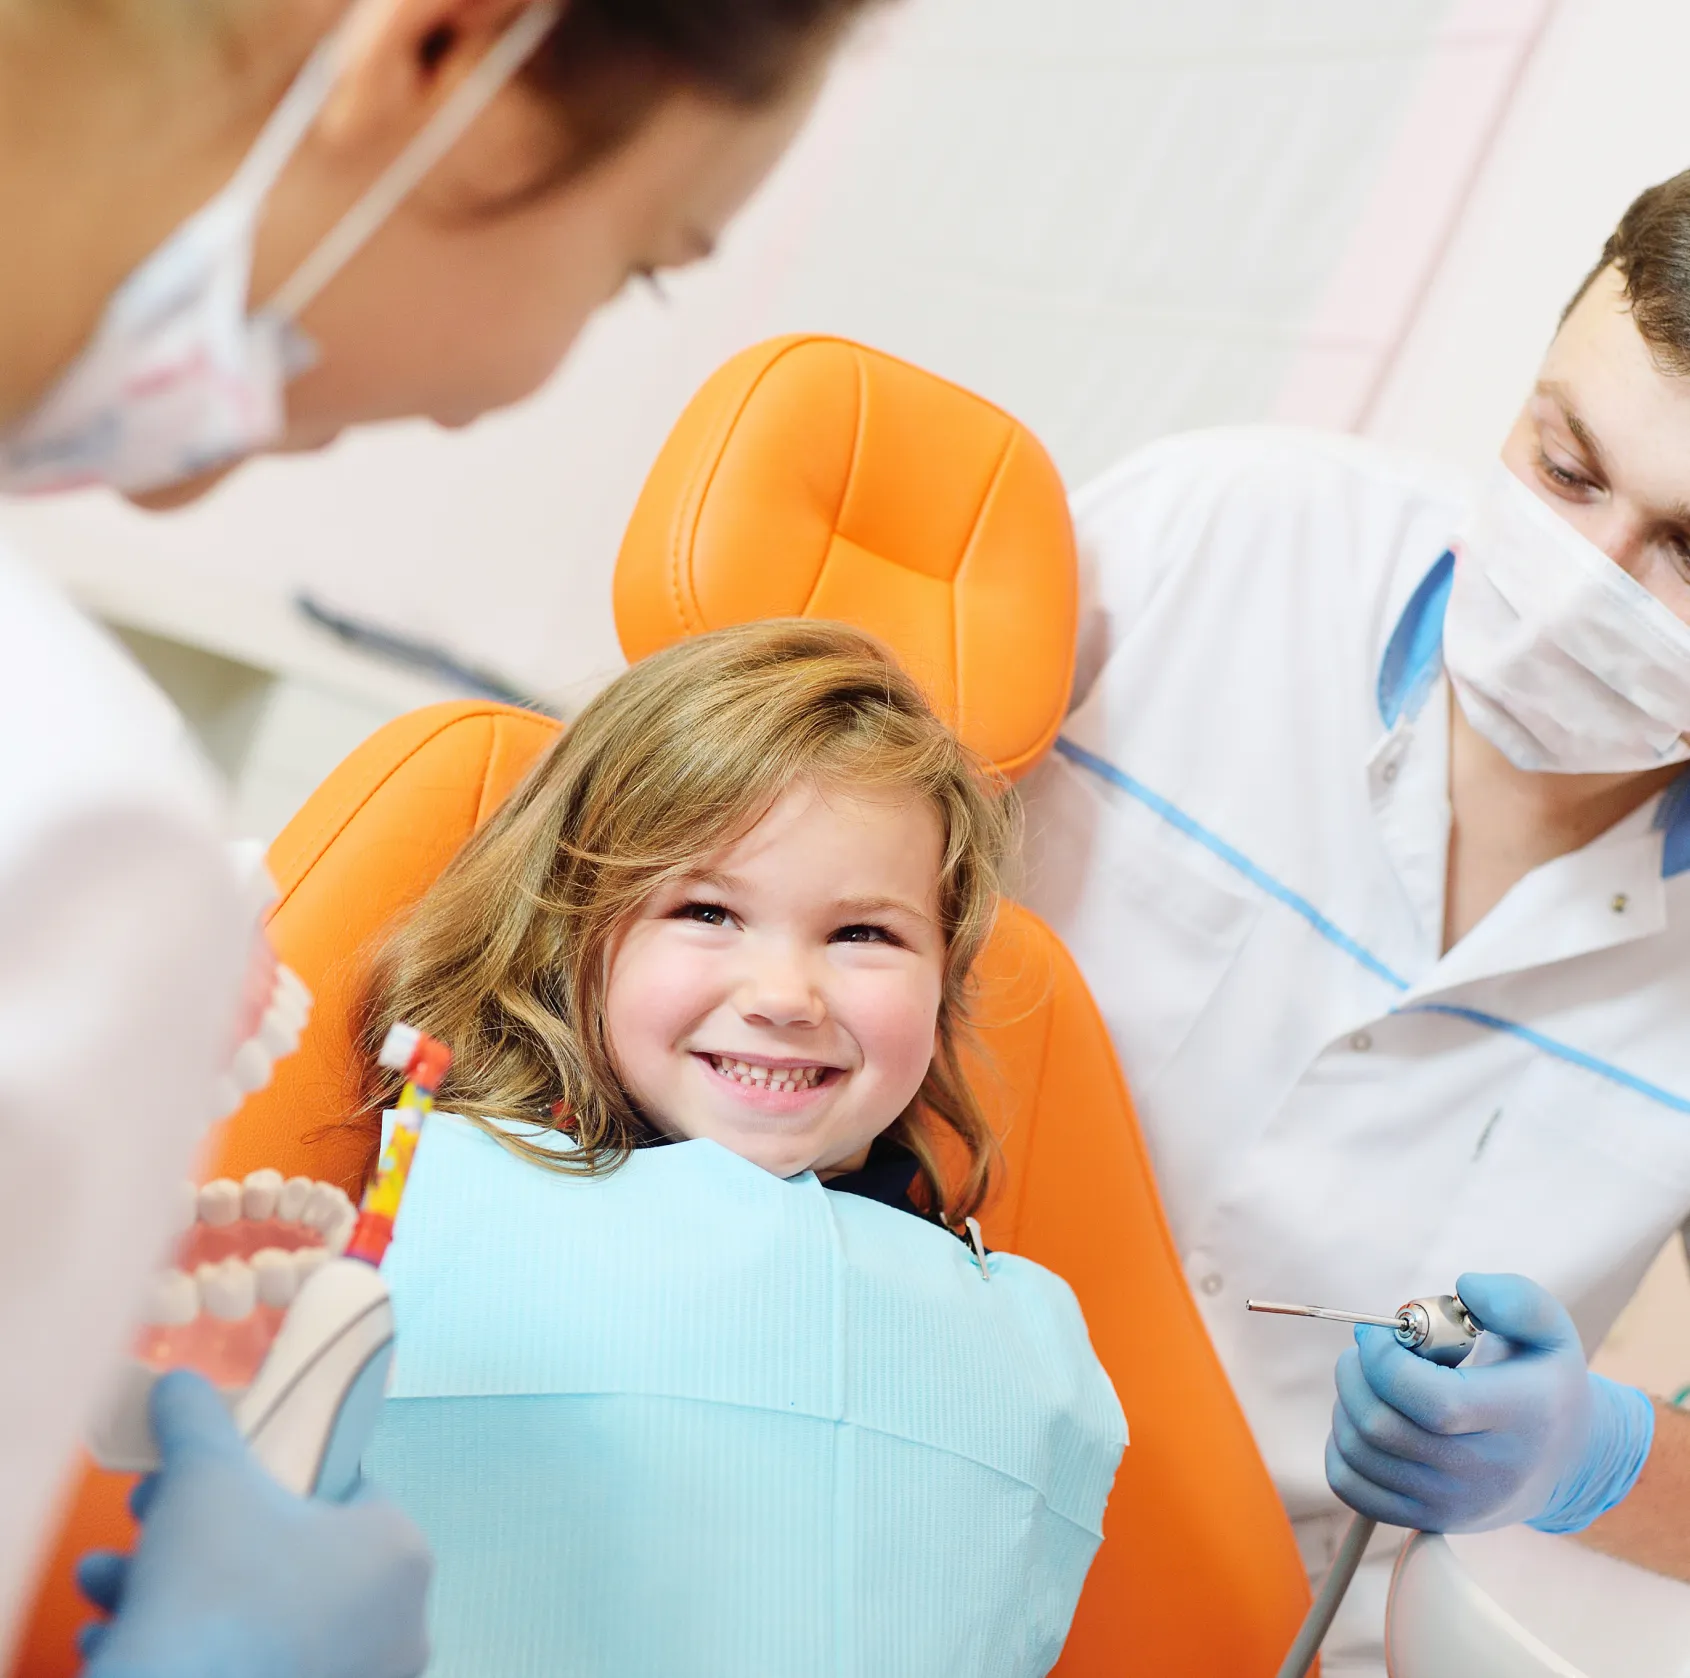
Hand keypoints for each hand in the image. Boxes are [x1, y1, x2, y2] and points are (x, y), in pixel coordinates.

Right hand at [76, 1370, 430, 1677]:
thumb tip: (180, 1382)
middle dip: (203, 1535)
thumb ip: (199, 1421)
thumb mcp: (204, 1480)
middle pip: (288, 1555)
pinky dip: (189, 1652)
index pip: (342, 1489)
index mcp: (399, 1553)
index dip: (266, 1474)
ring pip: (258, 1620)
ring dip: (177, 1592)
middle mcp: (399, 1626)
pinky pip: (250, 1671)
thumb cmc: (214, 1589)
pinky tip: (110, 1636)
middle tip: (144, 1519)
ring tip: (103, 1581)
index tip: (204, 1479)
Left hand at [1325, 1272, 1654, 1533]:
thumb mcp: (1549, 1329)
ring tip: (1371, 1381)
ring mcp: (1454, 1503)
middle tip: (1367, 1351)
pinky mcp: (1428, 1519)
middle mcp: (1484, 1472)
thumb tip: (1465, 1288)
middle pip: (1383, 1428)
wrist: (1562, 1460)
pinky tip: (1366, 1418)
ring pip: (1360, 1453)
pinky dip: (1341, 1447)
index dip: (1385, 1360)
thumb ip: (1514, 1299)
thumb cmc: (1541, 1379)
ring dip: (1346, 1403)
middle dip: (1356, 1374)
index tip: (1377, 1331)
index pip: (1432, 1402)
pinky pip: (1352, 1486)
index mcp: (1516, 1420)